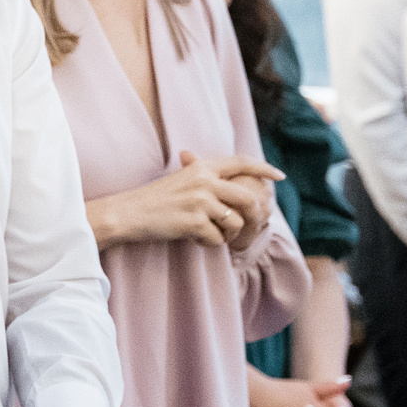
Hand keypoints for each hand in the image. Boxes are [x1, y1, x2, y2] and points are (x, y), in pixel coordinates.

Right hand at [89, 151, 274, 247]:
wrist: (127, 213)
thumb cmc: (152, 200)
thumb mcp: (179, 179)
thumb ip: (202, 176)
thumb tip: (227, 179)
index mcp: (202, 168)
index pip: (241, 162)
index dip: (263, 168)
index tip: (279, 176)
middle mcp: (204, 180)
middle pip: (248, 198)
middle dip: (254, 217)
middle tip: (248, 229)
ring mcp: (200, 201)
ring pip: (235, 222)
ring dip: (227, 235)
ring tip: (209, 234)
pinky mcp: (194, 221)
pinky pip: (217, 239)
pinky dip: (208, 244)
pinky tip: (192, 238)